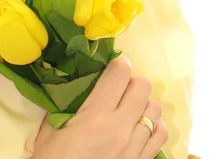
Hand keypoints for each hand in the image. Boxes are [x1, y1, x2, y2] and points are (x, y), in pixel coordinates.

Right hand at [32, 54, 168, 158]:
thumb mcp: (50, 132)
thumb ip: (65, 106)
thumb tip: (75, 84)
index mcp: (95, 117)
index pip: (120, 73)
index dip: (118, 64)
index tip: (112, 68)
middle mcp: (120, 130)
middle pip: (144, 86)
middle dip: (132, 82)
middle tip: (119, 89)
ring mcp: (135, 149)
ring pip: (156, 109)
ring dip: (143, 105)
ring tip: (129, 110)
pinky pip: (161, 135)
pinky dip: (153, 127)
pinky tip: (139, 129)